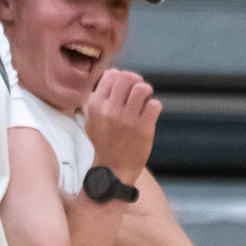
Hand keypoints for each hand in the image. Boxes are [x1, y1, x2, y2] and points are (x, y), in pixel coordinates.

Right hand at [83, 69, 160, 185]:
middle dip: (136, 82)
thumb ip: (96, 99)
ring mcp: (127, 120)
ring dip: (146, 93)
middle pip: (128, 77)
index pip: (112, 75)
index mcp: (96, 105)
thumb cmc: (103, 143)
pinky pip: (155, 105)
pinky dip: (154, 108)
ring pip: (142, 88)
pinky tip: (149, 116)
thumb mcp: (91, 120)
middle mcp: (110, 110)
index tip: (124, 90)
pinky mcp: (143, 129)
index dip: (121, 78)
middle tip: (137, 94)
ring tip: (144, 102)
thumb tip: (109, 75)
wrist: (113, 170)